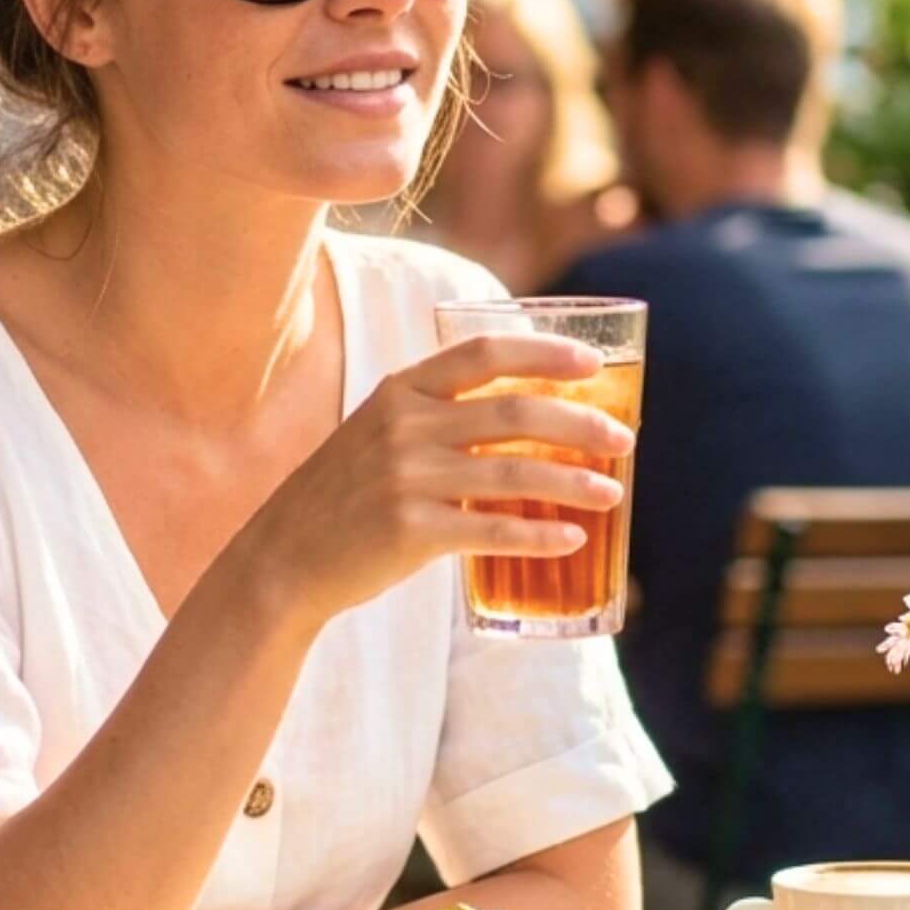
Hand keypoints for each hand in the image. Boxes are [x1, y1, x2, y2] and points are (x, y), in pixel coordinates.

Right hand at [234, 331, 633, 634]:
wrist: (285, 557)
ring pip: (513, 472)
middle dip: (580, 423)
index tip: (592, 364)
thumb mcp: (379, 433)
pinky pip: (491, 529)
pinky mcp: (410, 531)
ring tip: (613, 493)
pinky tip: (570, 538)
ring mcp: (405, 478)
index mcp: (400, 391)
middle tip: (624, 439)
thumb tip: (524, 413)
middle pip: (512, 412)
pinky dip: (539, 535)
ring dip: (574, 482)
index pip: (483, 353)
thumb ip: (436, 416)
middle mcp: (404, 426)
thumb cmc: (346, 495)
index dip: (543, 352)